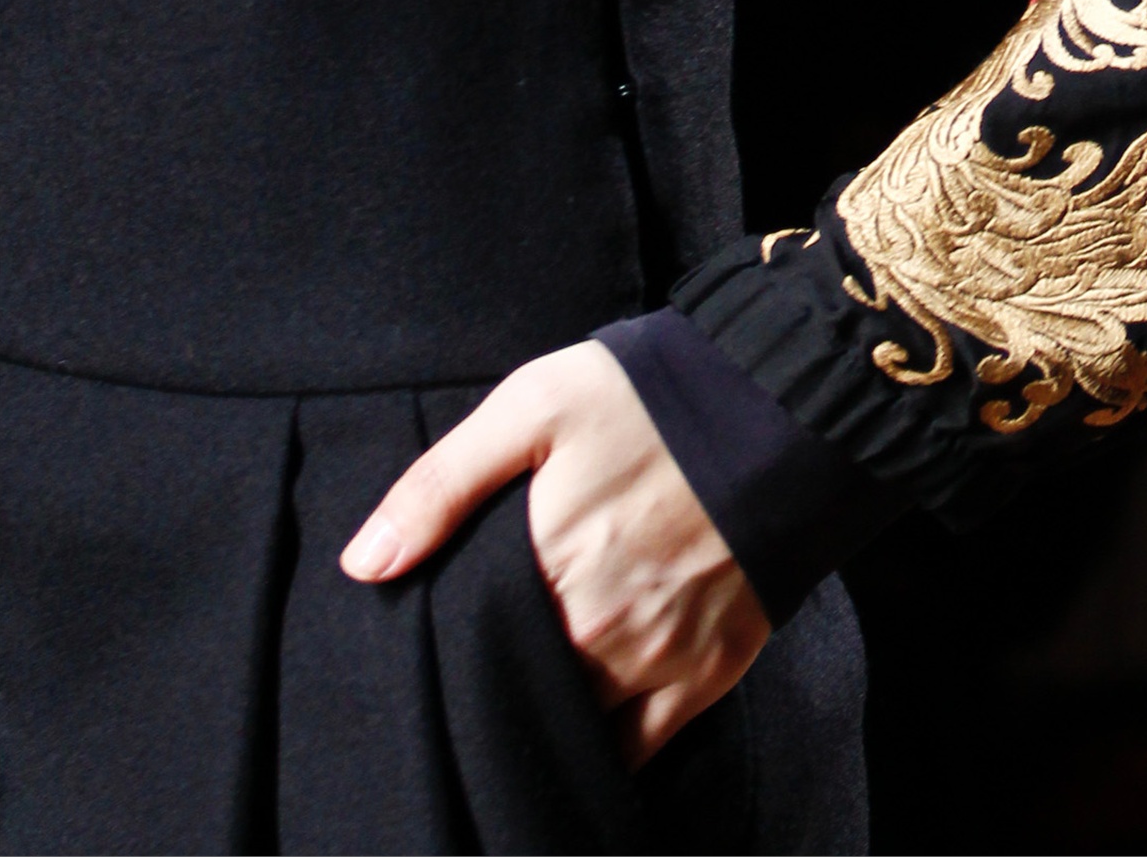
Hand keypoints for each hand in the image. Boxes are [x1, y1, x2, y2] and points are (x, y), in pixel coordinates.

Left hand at [341, 339, 769, 765]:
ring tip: (534, 676)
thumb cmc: (651, 398)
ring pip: (574, 727)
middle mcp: (599, 634)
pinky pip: (640, 749)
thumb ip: (443, 484)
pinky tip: (585, 721)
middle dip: (496, 680)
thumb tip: (363, 565)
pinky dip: (607, 747)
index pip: (468, 653)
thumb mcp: (534, 406)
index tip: (437, 639)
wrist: (782, 401)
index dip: (446, 651)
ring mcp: (658, 661)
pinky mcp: (709, 673)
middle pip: (518, 692)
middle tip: (491, 648)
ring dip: (548, 712)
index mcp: (545, 571)